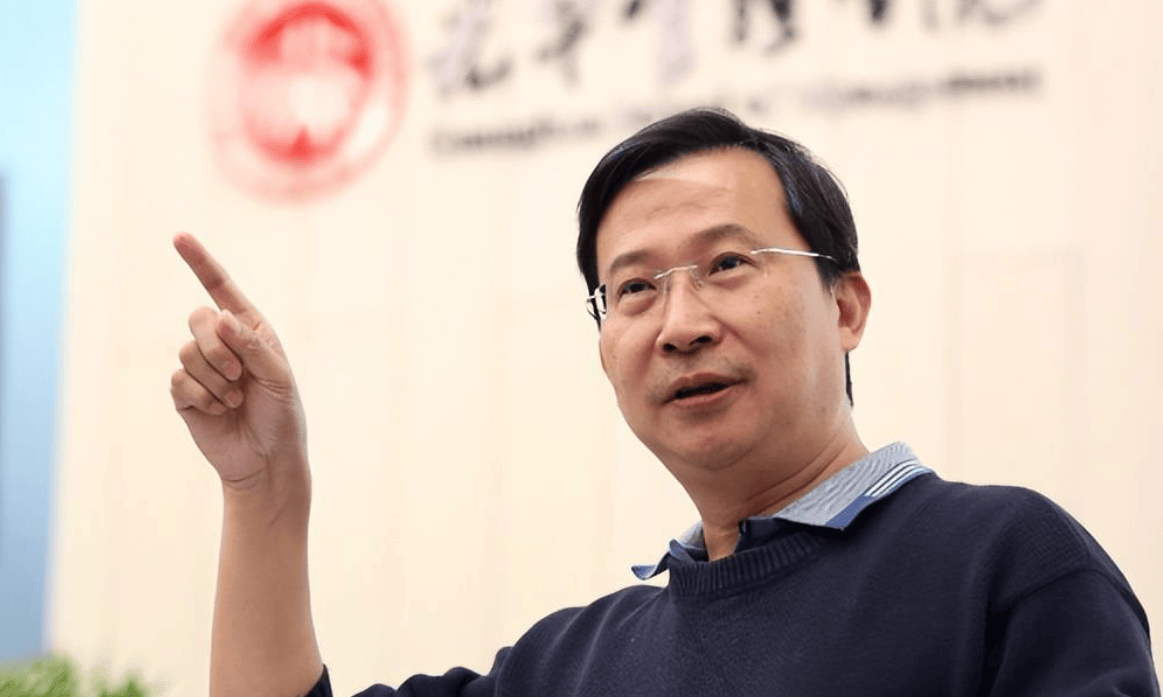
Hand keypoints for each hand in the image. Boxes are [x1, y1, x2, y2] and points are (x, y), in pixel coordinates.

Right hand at [170, 232, 308, 494]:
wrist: (267, 459)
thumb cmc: (282, 415)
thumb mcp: (278, 376)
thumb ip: (251, 345)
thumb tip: (219, 316)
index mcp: (250, 330)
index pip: (221, 289)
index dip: (200, 262)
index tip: (179, 236)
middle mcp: (222, 343)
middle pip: (197, 319)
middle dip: (217, 348)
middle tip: (241, 377)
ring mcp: (200, 368)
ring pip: (187, 351)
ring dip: (216, 380)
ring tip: (236, 400)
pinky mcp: (184, 394)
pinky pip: (179, 380)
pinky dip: (203, 396)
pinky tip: (220, 411)